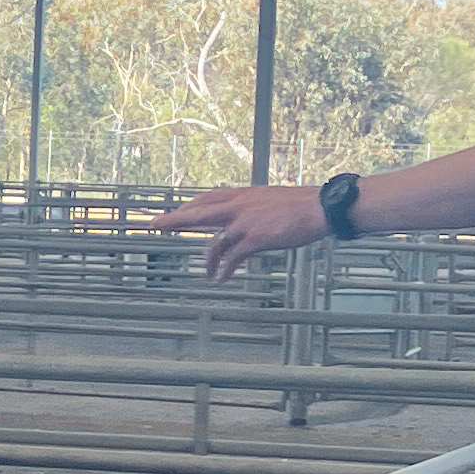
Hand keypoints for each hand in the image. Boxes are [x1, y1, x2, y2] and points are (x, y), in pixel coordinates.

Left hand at [146, 185, 328, 281]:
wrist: (320, 207)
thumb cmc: (301, 205)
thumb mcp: (271, 199)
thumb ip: (254, 207)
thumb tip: (249, 217)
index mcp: (243, 195)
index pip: (208, 198)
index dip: (190, 206)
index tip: (177, 212)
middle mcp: (240, 206)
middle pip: (199, 212)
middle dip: (175, 220)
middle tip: (153, 225)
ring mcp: (246, 222)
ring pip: (216, 241)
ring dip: (210, 260)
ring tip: (208, 272)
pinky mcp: (256, 238)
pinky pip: (233, 258)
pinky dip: (225, 270)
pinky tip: (222, 278)